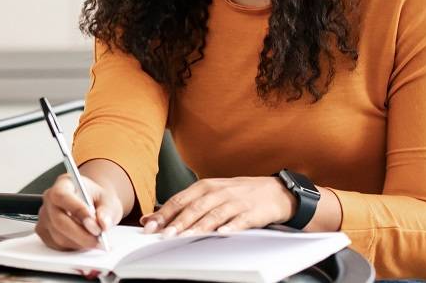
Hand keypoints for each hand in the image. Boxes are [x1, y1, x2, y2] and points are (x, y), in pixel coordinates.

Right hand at [35, 173, 125, 251]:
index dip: (78, 211)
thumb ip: (106, 211)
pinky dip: (74, 247)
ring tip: (96, 240)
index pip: (62, 196)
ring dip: (80, 242)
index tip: (95, 223)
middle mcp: (49, 200)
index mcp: (63, 184)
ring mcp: (45, 217)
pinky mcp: (45, 232)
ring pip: (58, 236)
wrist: (91, 204)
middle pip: (58, 220)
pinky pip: (57, 245)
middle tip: (99, 239)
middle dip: (81, 234)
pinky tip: (84, 241)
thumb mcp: (108, 200)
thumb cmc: (96, 199)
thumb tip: (102, 224)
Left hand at [141, 176, 292, 236]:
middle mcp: (218, 192)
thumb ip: (181, 206)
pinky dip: (230, 227)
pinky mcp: (252, 213)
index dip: (164, 214)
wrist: (275, 191)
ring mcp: (235, 202)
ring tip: (186, 237)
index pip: (179, 200)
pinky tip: (222, 234)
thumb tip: (150, 219)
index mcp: (204, 187)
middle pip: (194, 208)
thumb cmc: (237, 194)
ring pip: (214, 215)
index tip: (150, 227)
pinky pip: (239, 221)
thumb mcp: (209, 195)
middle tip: (164, 235)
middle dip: (178, 223)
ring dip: (199, 227)